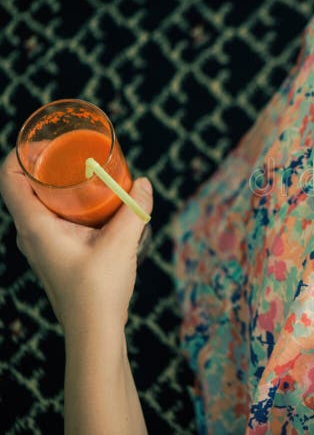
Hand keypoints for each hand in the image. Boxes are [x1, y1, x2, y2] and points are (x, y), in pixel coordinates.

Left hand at [0, 151, 152, 335]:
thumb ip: (135, 210)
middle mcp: (32, 234)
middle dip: (49, 166)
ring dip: (62, 188)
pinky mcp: (57, 256)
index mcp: (35, 226)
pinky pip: (56, 220)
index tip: (44, 139)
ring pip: (43, 206)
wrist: (94, 331)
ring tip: (90, 174)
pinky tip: (98, 208)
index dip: (19, 153)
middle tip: (76, 152)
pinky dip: (71, 206)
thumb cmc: (99, 290)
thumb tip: (143, 182)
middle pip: (27, 188)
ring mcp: (42, 247)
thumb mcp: (122, 243)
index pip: (10, 179)